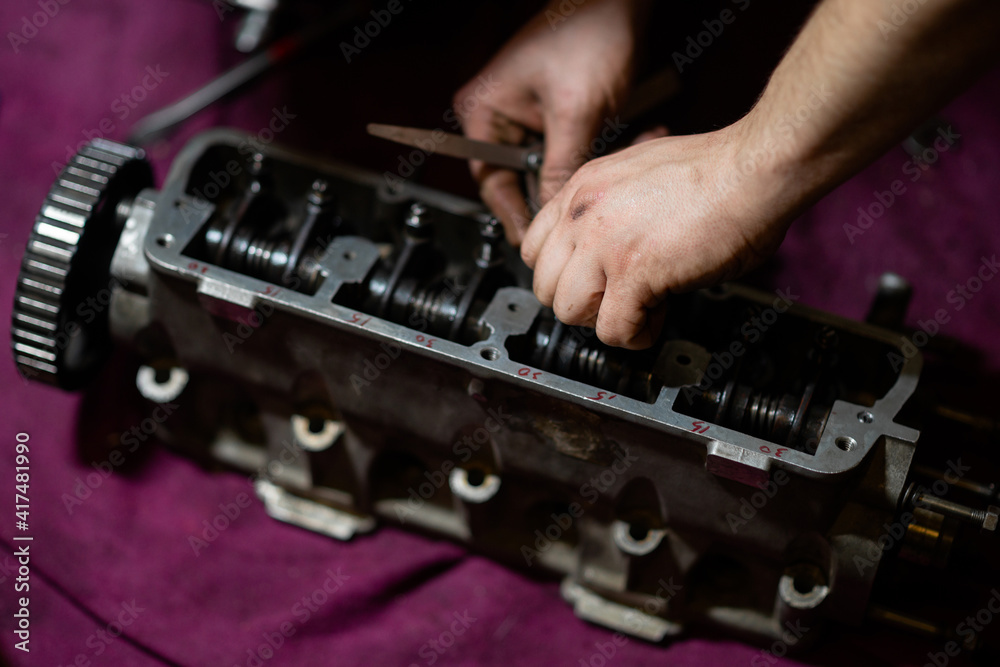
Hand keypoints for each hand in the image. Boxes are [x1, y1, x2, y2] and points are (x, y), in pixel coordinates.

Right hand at [454, 0, 645, 243]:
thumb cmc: (588, 32)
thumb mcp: (575, 111)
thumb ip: (560, 168)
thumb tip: (552, 215)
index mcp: (484, 112)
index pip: (492, 182)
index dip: (515, 213)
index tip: (535, 240)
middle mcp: (501, 118)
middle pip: (525, 178)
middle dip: (564, 186)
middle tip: (589, 203)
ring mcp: (531, 118)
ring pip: (555, 168)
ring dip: (590, 168)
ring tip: (624, 149)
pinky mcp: (559, 117)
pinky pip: (574, 151)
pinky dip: (601, 151)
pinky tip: (631, 135)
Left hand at [521, 122, 802, 349]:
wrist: (754, 167)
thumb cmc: (717, 169)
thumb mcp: (639, 174)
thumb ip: (612, 209)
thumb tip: (610, 247)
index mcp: (582, 188)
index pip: (534, 248)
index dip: (564, 274)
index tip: (591, 281)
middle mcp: (583, 214)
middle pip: (544, 286)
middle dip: (581, 302)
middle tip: (616, 299)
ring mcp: (604, 244)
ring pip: (568, 312)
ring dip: (603, 320)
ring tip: (639, 309)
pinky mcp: (634, 272)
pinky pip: (613, 330)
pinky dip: (636, 335)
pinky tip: (658, 318)